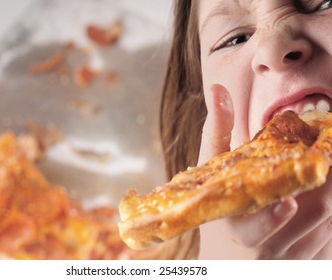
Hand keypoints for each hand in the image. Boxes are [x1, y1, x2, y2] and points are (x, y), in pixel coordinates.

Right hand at [197, 84, 331, 258]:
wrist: (231, 253)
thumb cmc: (222, 206)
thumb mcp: (214, 172)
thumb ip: (218, 132)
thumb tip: (218, 89)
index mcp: (237, 228)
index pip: (256, 230)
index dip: (272, 219)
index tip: (287, 201)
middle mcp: (265, 251)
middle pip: (308, 220)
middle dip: (327, 187)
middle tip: (329, 157)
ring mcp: (290, 259)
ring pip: (327, 228)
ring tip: (329, 164)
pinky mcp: (308, 263)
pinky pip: (331, 240)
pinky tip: (326, 187)